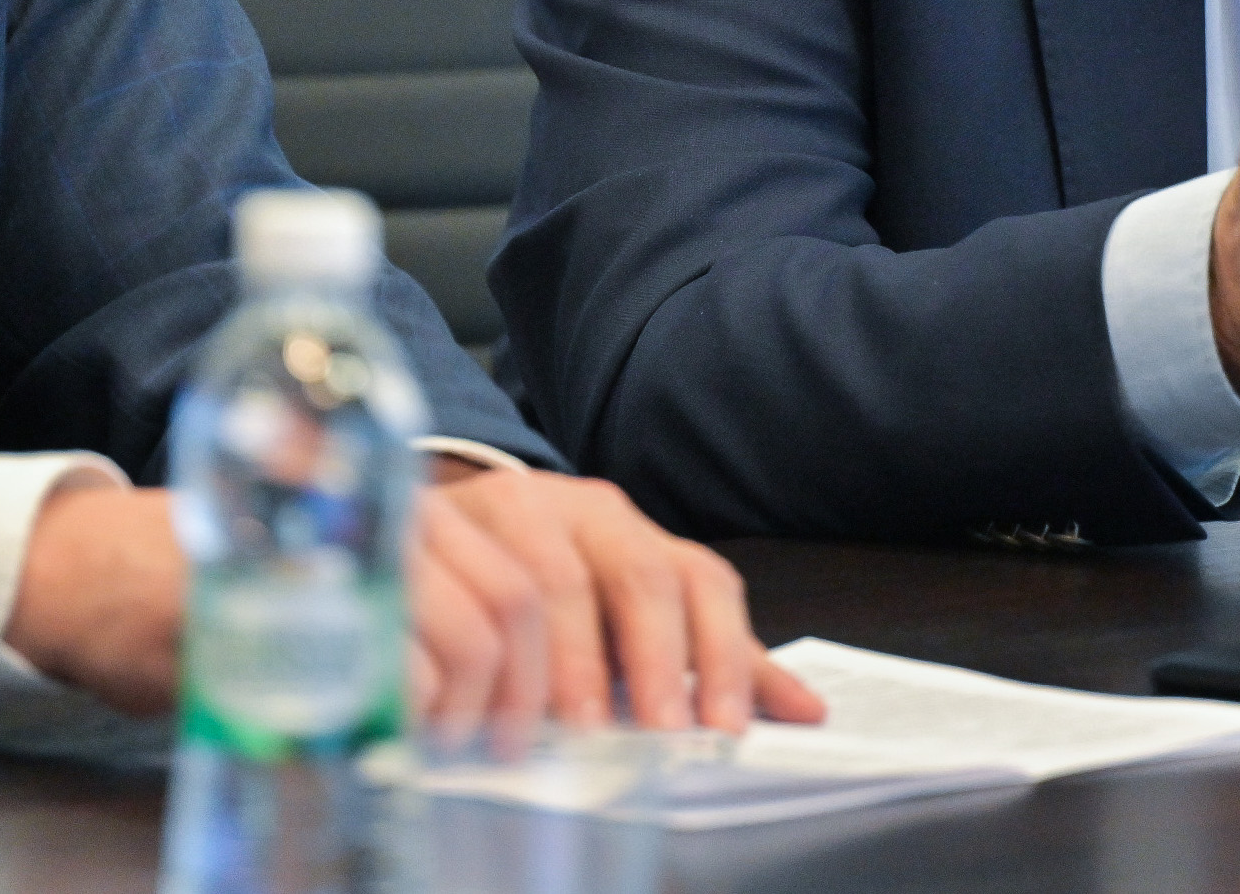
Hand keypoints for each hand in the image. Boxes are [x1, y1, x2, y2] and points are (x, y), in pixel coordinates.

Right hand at [2, 465, 826, 743]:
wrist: (184, 580)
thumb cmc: (367, 618)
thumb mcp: (505, 636)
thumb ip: (620, 661)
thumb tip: (768, 708)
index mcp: (559, 516)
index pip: (675, 565)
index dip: (719, 650)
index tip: (737, 731)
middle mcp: (502, 499)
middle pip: (600, 582)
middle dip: (630, 685)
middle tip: (630, 758)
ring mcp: (425, 519)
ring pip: (513, 612)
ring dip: (517, 701)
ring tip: (496, 749)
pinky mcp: (353, 552)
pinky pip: (428, 633)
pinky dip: (439, 696)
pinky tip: (425, 728)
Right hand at [409, 463, 825, 751]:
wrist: (437, 522)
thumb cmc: (547, 578)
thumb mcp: (630, 610)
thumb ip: (713, 655)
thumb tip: (806, 709)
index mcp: (627, 526)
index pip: (697, 575)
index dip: (719, 652)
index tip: (722, 725)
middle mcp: (573, 507)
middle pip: (634, 574)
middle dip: (652, 661)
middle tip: (657, 731)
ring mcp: (502, 510)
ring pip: (548, 583)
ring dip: (564, 667)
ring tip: (570, 731)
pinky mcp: (434, 527)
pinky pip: (464, 586)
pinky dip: (482, 655)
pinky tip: (486, 705)